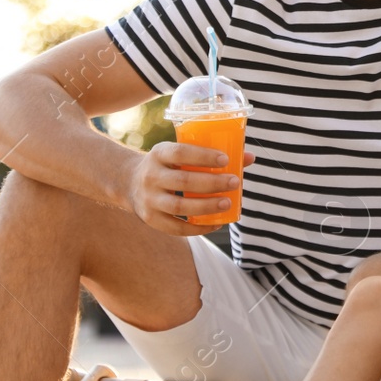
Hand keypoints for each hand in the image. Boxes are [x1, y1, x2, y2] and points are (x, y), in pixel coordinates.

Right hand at [126, 145, 256, 235]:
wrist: (130, 183)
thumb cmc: (168, 165)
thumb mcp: (180, 153)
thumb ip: (211, 155)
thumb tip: (250, 157)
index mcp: (159, 154)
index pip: (180, 153)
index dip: (203, 156)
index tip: (226, 160)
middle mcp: (150, 176)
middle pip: (184, 181)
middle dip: (212, 183)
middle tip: (235, 182)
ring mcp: (149, 199)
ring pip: (180, 206)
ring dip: (206, 206)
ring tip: (227, 204)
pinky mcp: (150, 219)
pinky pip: (176, 227)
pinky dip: (198, 228)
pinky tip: (216, 223)